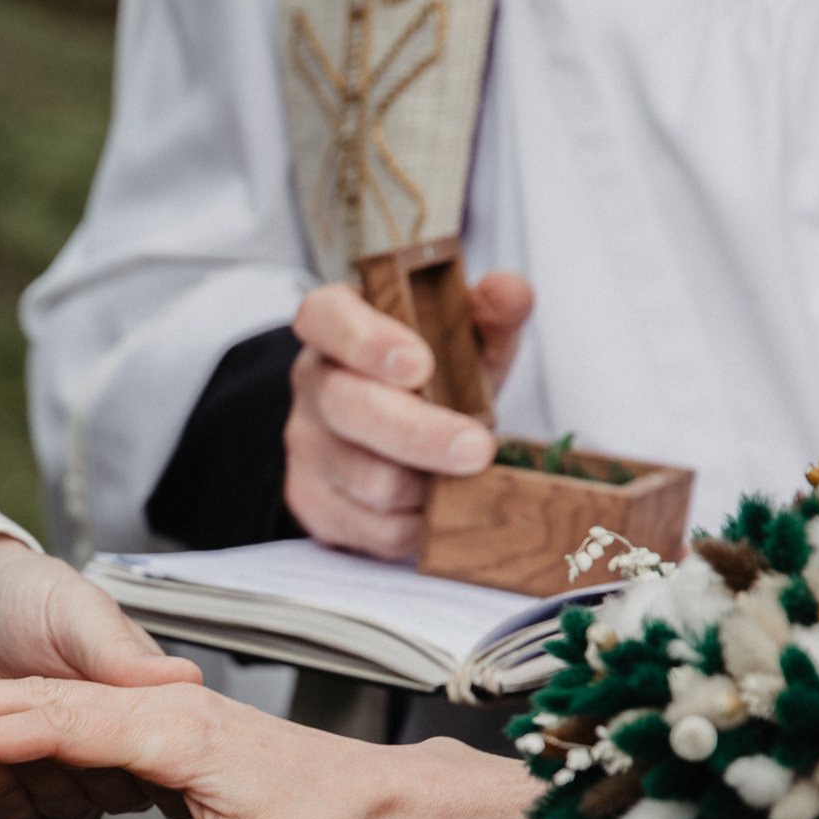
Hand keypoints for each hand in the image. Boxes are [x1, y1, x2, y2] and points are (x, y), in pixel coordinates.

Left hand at [0, 536, 204, 818]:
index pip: (147, 754)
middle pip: (107, 793)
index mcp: (133, 706)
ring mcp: (55, 774)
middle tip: (6, 725)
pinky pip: (13, 817)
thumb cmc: (23, 594)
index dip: (119, 751)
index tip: (74, 726)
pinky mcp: (4, 790)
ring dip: (20, 776)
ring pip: (62, 810)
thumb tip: (182, 678)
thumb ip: (117, 651)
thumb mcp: (75, 610)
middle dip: (59, 764)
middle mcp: (103, 749)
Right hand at [285, 272, 531, 558]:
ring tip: (465, 476)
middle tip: (476, 448)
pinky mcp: (313, 502)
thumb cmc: (431, 375)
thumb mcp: (463, 337)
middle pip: (348, 408)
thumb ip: (489, 311)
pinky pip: (370, 527)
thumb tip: (511, 292)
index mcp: (338, 326)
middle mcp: (313, 384)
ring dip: (427, 485)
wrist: (391, 432)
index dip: (366, 341)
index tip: (419, 364)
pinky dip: (417, 524)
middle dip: (418, 434)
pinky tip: (438, 506)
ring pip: (366, 478)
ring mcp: (306, 446)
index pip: (327, 319)